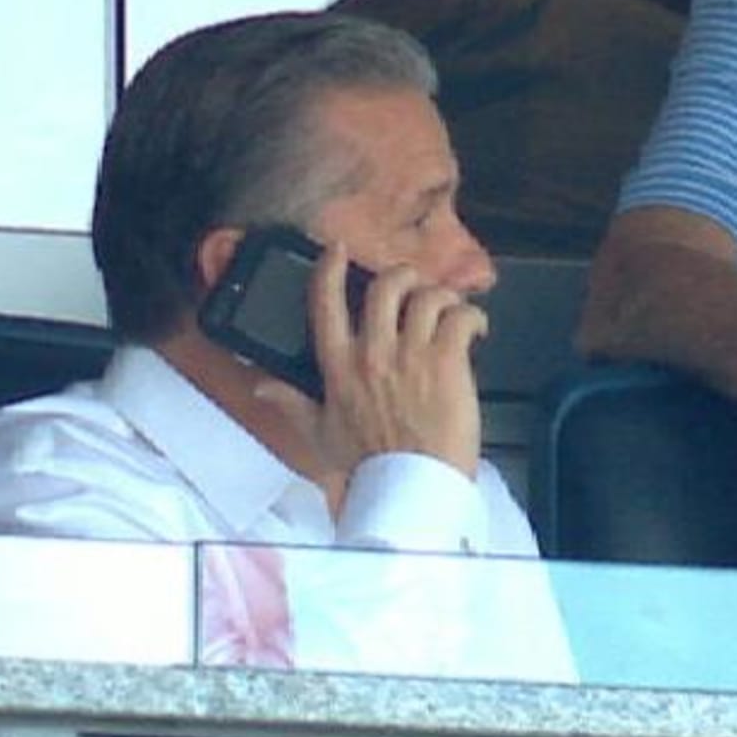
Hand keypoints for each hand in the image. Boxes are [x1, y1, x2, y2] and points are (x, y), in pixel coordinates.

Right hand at [302, 240, 487, 480]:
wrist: (408, 487)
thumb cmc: (366, 465)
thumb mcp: (319, 433)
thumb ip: (291, 403)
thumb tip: (261, 385)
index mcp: (339, 367)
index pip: (326, 305)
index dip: (330, 270)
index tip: (338, 250)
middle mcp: (373, 353)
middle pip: (386, 286)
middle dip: (404, 277)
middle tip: (415, 289)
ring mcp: (412, 355)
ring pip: (428, 295)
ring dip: (443, 297)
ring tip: (450, 313)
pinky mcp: (448, 362)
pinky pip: (462, 316)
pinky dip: (473, 316)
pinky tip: (475, 330)